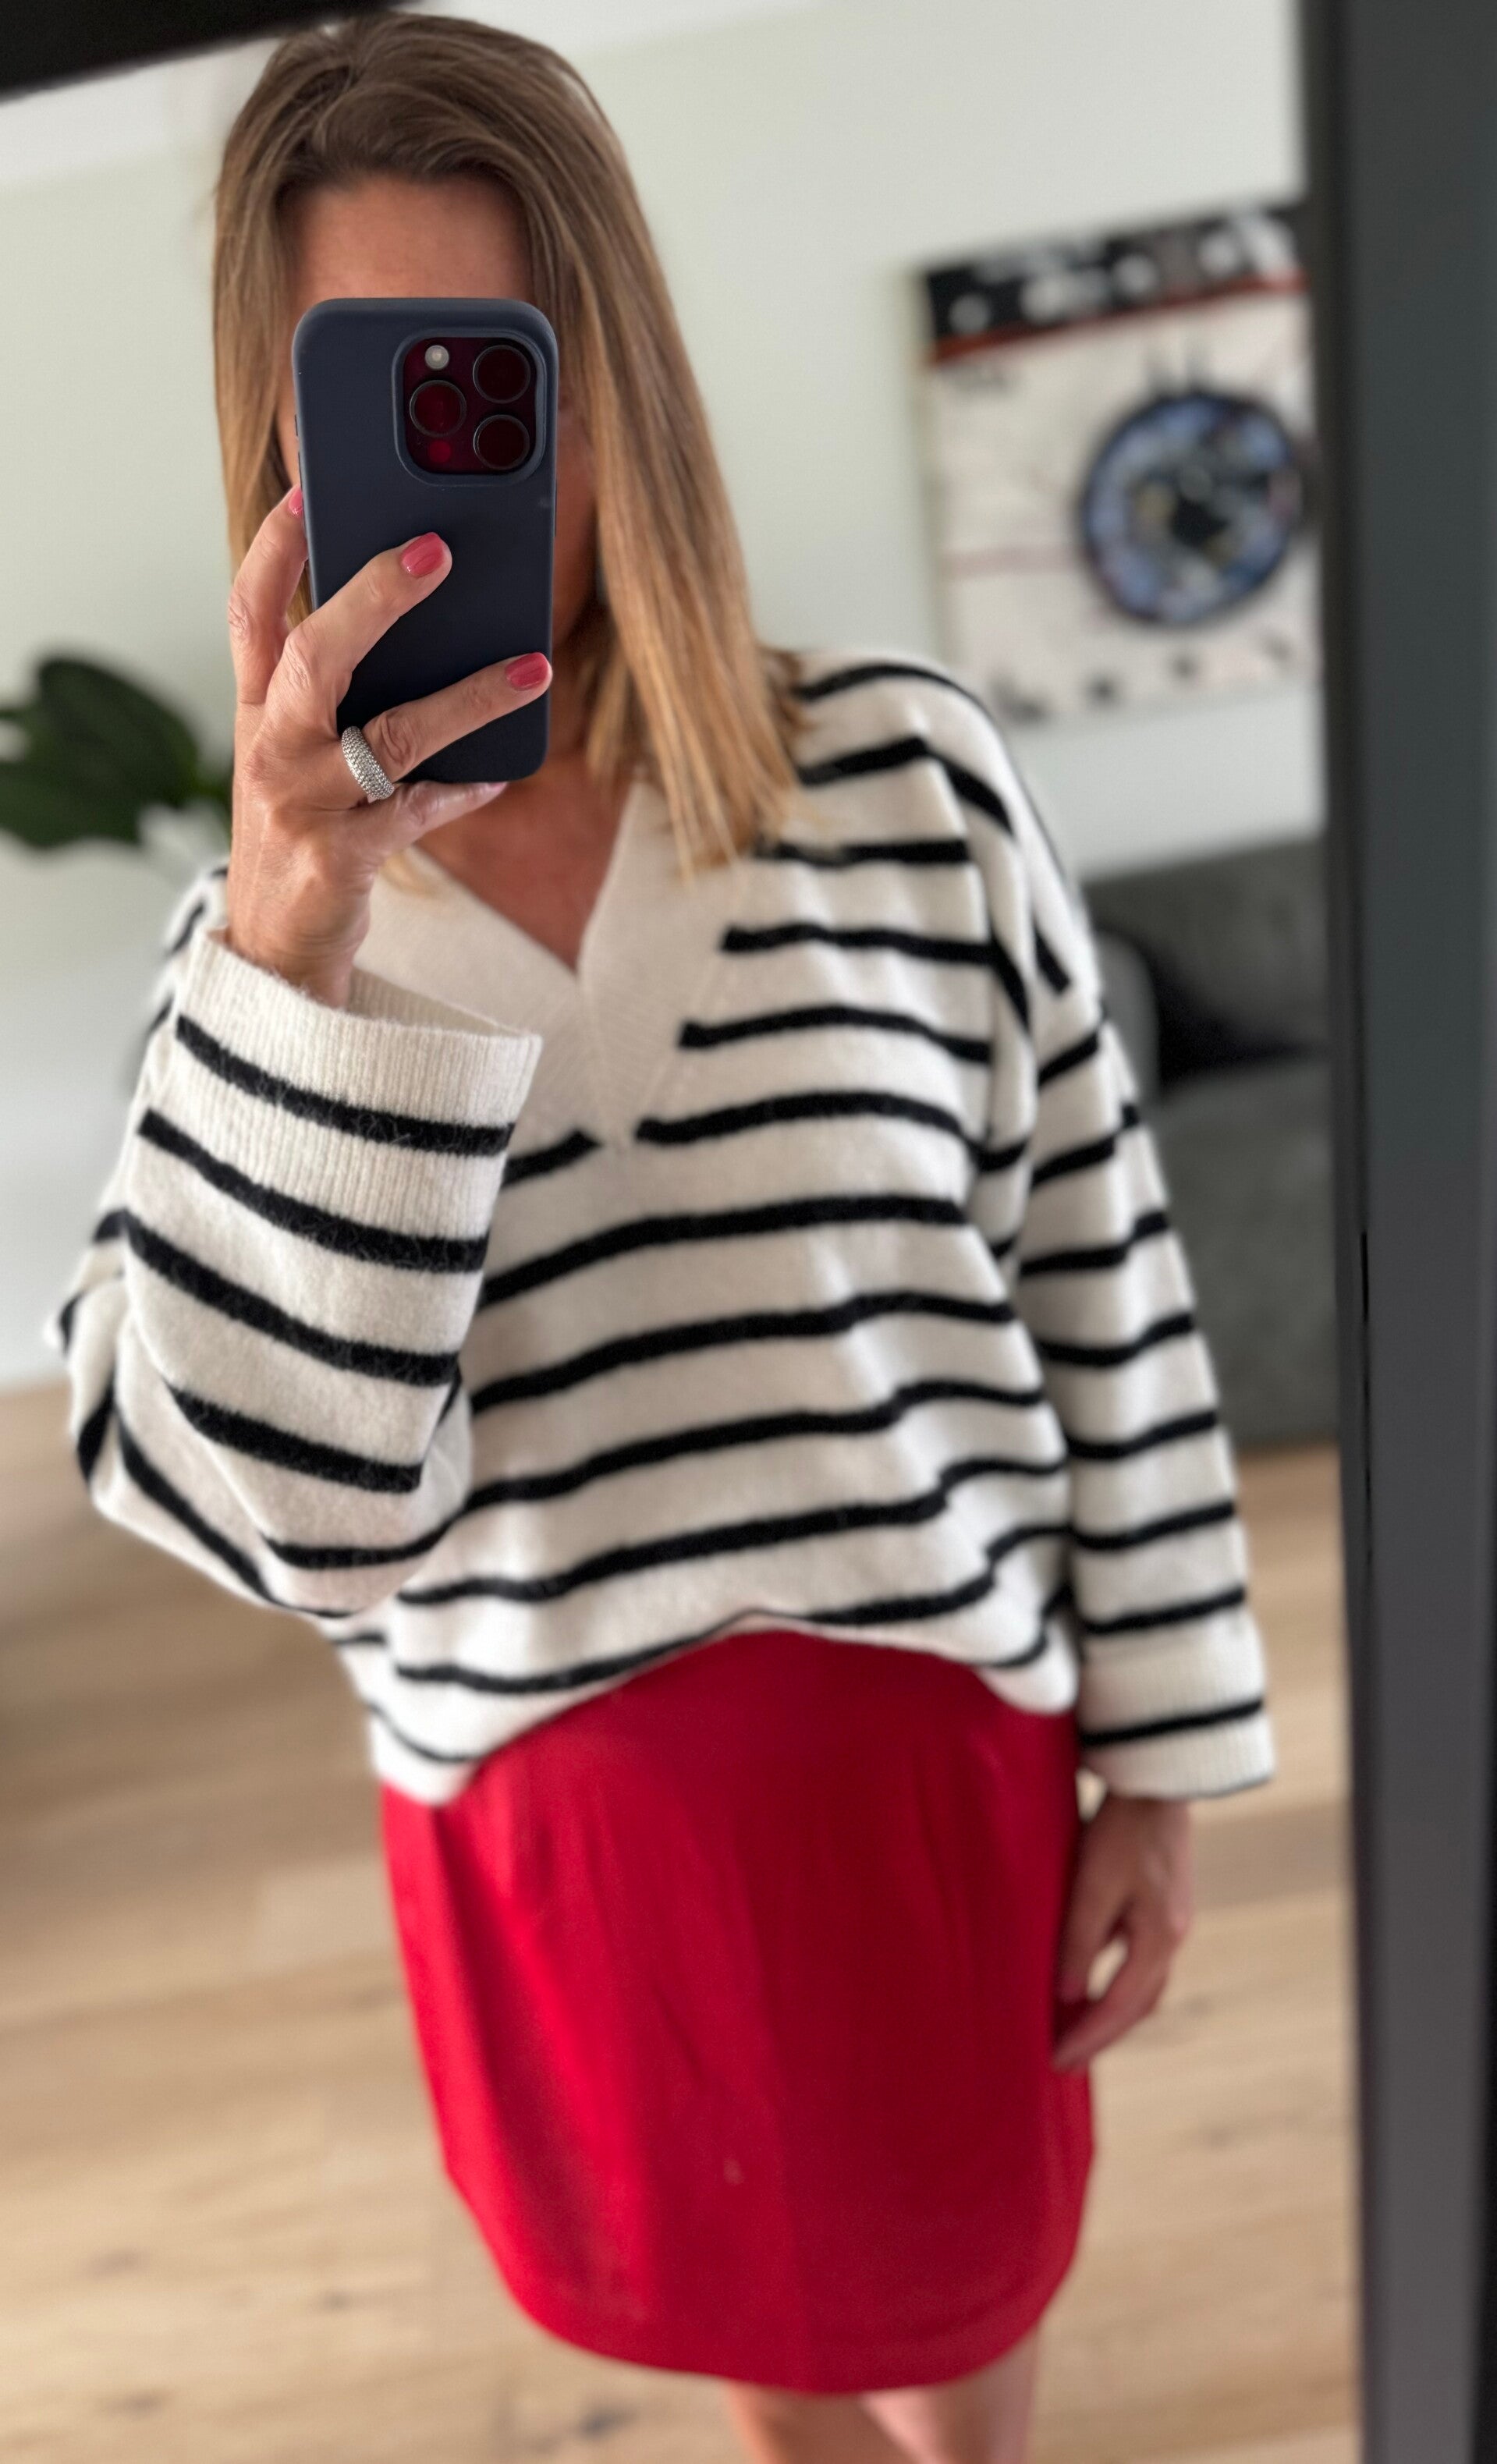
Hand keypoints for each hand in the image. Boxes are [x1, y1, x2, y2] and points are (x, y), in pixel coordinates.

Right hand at [224, 487, 551, 1006]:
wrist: (276, 943)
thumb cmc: (303, 828)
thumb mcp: (298, 752)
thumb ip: (336, 692)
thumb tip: (421, 616)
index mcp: (259, 710)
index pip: (252, 613)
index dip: (276, 551)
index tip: (310, 491)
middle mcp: (271, 749)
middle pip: (315, 655)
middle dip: (375, 599)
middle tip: (437, 552)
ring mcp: (302, 806)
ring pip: (389, 735)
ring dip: (468, 697)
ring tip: (532, 667)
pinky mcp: (339, 861)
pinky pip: (417, 811)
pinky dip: (463, 789)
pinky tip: (499, 770)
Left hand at [1052, 1793, 1193, 2070]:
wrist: (1157, 1782)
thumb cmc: (1121, 1829)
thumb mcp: (1092, 1884)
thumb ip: (1081, 1940)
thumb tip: (1068, 1995)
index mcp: (1159, 1937)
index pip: (1120, 2005)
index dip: (1088, 2036)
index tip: (1057, 2061)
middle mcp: (1173, 1938)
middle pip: (1138, 2006)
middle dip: (1102, 2036)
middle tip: (1065, 2061)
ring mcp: (1173, 1924)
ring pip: (1144, 1989)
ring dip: (1112, 2015)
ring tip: (1074, 2032)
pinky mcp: (1164, 1910)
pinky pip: (1142, 1965)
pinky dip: (1118, 1988)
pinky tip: (1091, 1987)